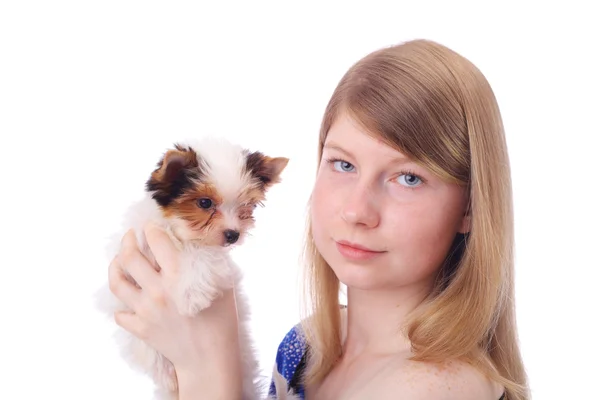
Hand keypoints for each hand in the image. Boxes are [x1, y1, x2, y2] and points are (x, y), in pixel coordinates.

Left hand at [108, 223, 241, 378]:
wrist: (210, 358)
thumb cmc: (222, 320)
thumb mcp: (222, 284)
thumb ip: (209, 261)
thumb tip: (200, 241)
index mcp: (178, 276)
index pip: (157, 241)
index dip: (153, 228)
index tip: (152, 225)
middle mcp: (158, 290)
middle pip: (130, 257)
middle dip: (128, 240)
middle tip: (131, 234)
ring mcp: (145, 310)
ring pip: (117, 282)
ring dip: (115, 265)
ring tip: (118, 259)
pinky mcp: (140, 328)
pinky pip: (121, 313)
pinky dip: (122, 305)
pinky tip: (128, 299)